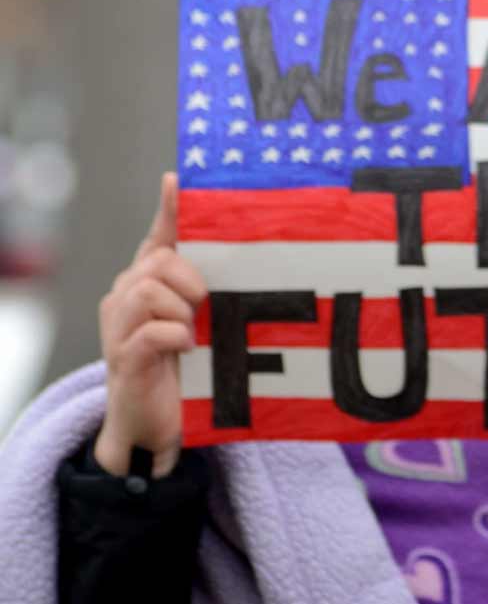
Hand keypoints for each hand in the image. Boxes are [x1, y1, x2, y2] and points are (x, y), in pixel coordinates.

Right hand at [95, 172, 206, 476]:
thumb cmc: (187, 368)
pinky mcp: (123, 357)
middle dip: (190, 279)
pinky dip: (174, 336)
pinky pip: (151, 330)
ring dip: (182, 310)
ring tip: (195, 333)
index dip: (169, 208)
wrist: (157, 424)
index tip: (177, 179)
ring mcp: (120, 326)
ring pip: (149, 289)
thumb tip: (251, 253)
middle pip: (158, 260)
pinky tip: (188, 348)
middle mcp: (127, 295)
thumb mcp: (207, 323)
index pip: (160, 236)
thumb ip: (217, 289)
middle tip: (206, 306)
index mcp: (151, 280)